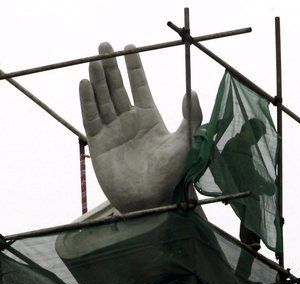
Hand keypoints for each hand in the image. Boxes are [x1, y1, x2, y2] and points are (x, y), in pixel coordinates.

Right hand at [79, 42, 201, 212]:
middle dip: (111, 67)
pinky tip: (85, 83)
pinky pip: (91, 117)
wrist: (153, 199)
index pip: (141, 87)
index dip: (134, 68)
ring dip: (98, 78)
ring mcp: (114, 132)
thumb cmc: (174, 174)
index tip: (129, 47)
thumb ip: (191, 117)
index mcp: (151, 119)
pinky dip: (87, 100)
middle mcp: (131, 123)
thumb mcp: (187, 142)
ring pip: (103, 99)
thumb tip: (192, 91)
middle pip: (117, 89)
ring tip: (94, 59)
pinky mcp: (99, 144)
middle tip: (104, 45)